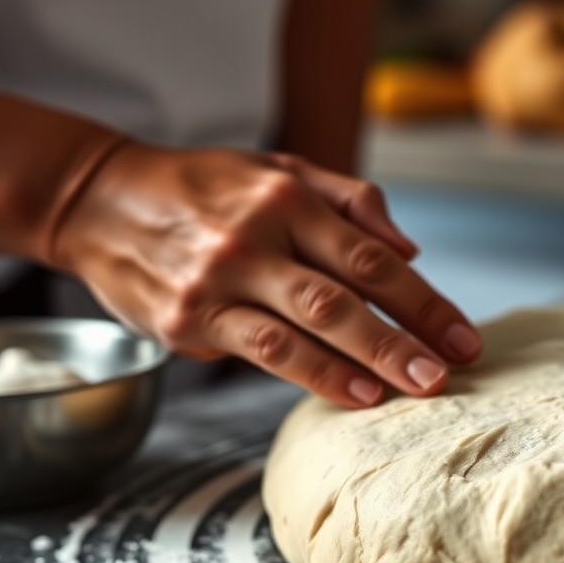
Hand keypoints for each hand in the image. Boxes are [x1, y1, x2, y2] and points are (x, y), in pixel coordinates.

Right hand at [50, 143, 482, 406]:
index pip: (373, 255)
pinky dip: (314, 373)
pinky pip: (263, 349)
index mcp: (288, 197)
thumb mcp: (275, 168)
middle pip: (350, 292)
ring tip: (417, 389)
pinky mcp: (188, 317)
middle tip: (453, 371)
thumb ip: (346, 199)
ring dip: (370, 360)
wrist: (99, 201)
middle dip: (409, 335)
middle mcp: (258, 235)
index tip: (463, 335)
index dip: (425, 298)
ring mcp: (221, 277)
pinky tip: (354, 394)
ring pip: (310, 323)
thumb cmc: (201, 189)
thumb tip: (409, 246)